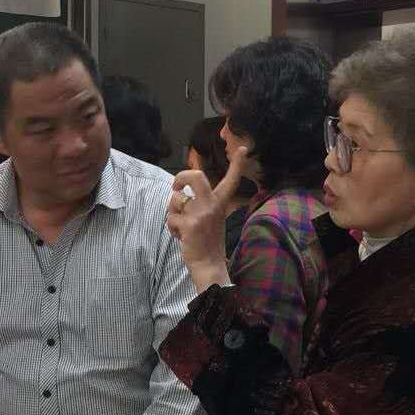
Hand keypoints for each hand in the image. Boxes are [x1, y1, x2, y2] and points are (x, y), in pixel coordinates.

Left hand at [166, 144, 248, 292]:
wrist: (209, 265)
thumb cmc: (206, 241)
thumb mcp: (211, 218)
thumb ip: (201, 204)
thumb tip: (180, 194)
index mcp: (220, 203)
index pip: (231, 181)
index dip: (237, 164)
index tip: (243, 149)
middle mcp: (213, 205)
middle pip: (197, 176)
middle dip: (181, 177)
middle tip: (176, 186)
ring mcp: (202, 214)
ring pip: (176, 200)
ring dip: (173, 212)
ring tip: (182, 226)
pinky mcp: (190, 224)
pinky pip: (170, 217)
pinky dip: (171, 227)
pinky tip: (181, 236)